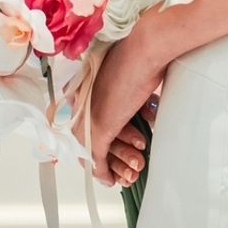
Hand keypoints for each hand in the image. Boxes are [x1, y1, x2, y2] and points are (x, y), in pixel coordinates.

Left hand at [72, 14, 166, 185]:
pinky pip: (97, 159)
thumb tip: (129, 86)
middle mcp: (80, 101)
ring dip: (111, 165)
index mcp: (84, 83)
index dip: (96, 135)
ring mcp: (87, 116)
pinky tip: (112, 179)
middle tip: (118, 166)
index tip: (109, 147)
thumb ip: (120, 79)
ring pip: (93, 151)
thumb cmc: (143, 50)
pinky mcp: (98, 130)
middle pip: (84, 137)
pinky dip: (104, 172)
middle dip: (102, 156)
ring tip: (126, 174)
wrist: (147, 47)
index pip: (82, 118)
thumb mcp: (127, 66)